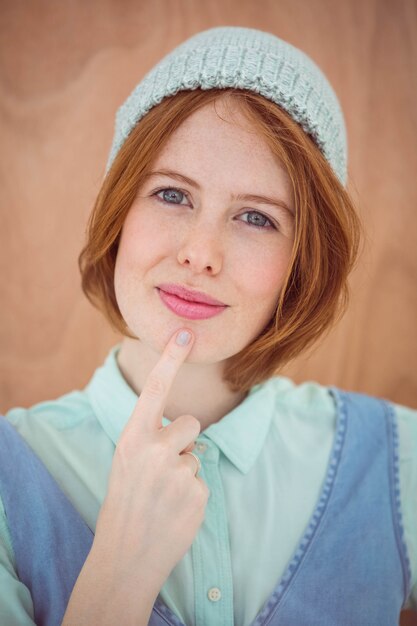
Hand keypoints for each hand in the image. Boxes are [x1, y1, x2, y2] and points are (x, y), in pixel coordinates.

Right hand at [92, 328, 208, 589]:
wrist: (125, 555)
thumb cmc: (125, 502)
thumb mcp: (126, 461)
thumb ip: (150, 438)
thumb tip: (187, 428)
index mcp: (132, 437)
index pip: (155, 389)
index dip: (170, 359)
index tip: (185, 332)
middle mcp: (154, 449)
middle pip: (191, 424)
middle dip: (184, 442)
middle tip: (162, 473)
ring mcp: (177, 471)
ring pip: (198, 454)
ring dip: (186, 471)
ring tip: (165, 495)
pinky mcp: (197, 492)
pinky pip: (203, 479)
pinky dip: (192, 494)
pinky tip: (175, 510)